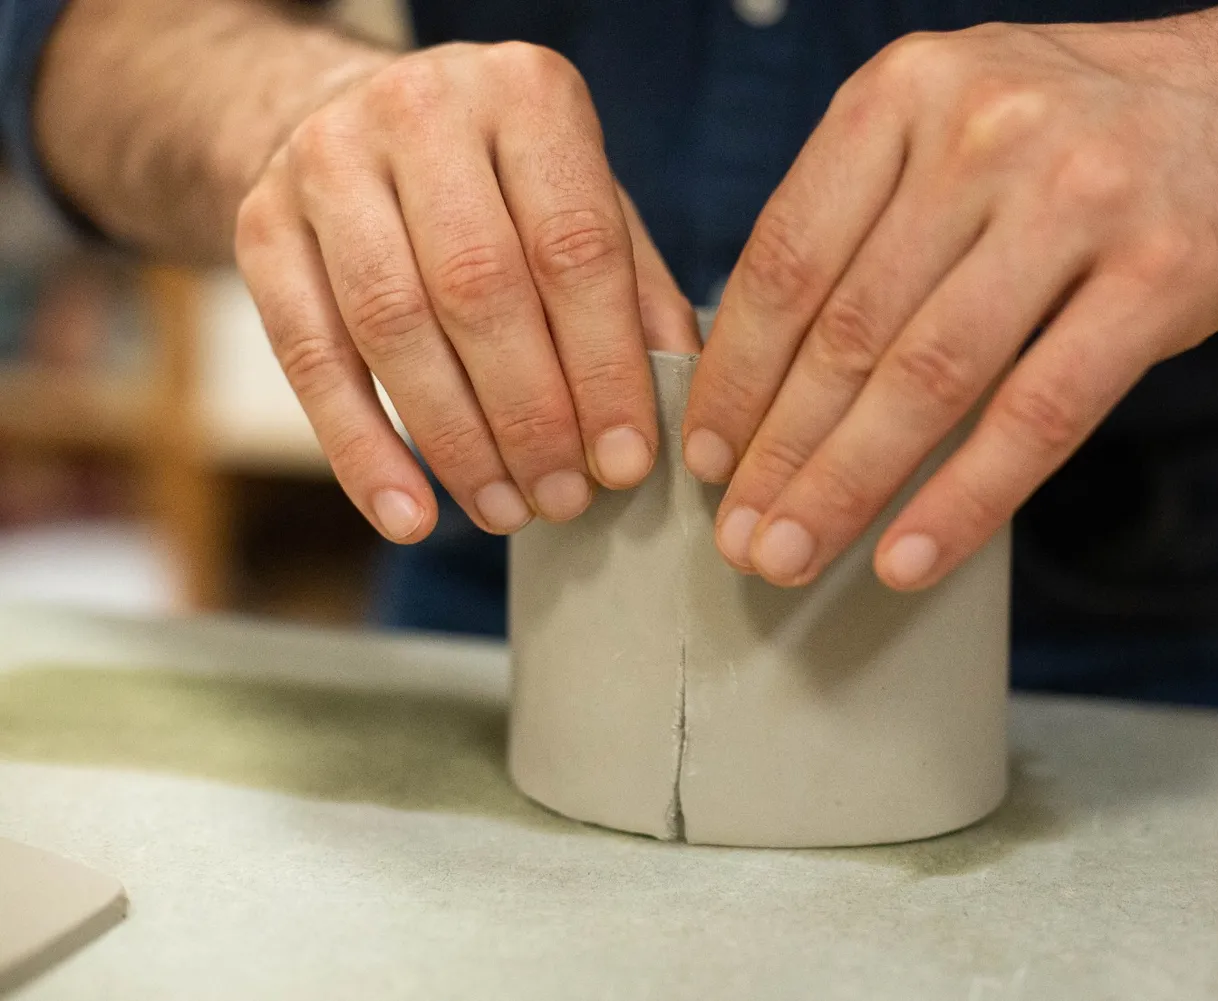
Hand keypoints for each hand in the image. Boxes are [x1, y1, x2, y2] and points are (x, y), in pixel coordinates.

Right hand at [235, 42, 697, 543]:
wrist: (347, 123)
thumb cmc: (498, 184)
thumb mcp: (583, 203)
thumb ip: (635, 294)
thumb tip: (678, 409)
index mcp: (525, 94)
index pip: (574, 247)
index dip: (604, 367)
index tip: (625, 460)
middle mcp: (420, 110)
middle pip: (479, 289)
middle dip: (530, 415)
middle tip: (565, 499)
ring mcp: (326, 162)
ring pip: (393, 326)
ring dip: (456, 441)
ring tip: (504, 511)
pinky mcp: (259, 224)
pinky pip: (310, 358)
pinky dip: (363, 451)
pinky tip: (410, 516)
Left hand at [683, 20, 1217, 588]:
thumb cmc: (1068, 140)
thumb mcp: (946, 128)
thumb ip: (863, 221)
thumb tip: (762, 379)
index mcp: (903, 90)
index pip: (787, 255)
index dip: (735, 371)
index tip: (706, 454)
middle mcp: (982, 131)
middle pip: (849, 328)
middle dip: (780, 450)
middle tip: (740, 533)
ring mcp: (1079, 198)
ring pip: (930, 377)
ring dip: (848, 485)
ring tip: (795, 555)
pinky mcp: (1161, 275)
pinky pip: (1038, 414)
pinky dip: (963, 499)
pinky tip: (907, 557)